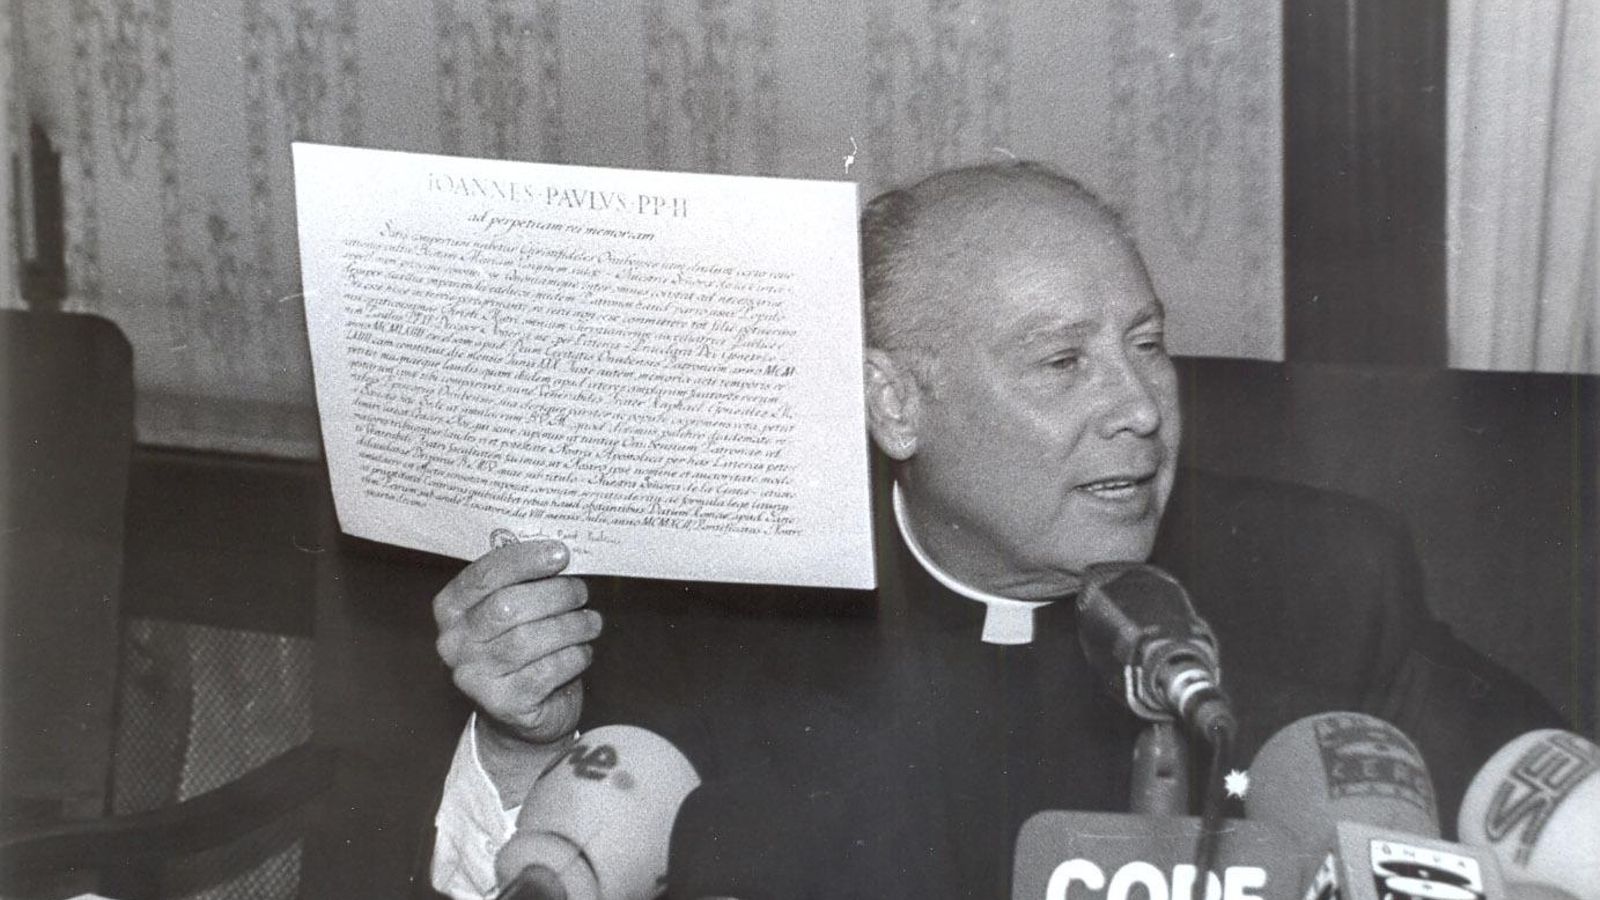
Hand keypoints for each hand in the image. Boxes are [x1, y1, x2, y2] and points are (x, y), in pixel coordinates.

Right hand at [434, 540, 601, 746]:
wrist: (522, 712)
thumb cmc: (522, 647)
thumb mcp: (514, 610)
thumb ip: (524, 582)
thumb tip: (559, 553)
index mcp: (451, 609)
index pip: (484, 575)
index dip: (524, 561)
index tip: (561, 553)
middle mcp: (453, 642)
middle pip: (507, 606)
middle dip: (554, 594)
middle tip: (581, 592)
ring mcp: (473, 676)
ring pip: (529, 639)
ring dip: (571, 626)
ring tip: (591, 622)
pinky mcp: (502, 704)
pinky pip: (546, 670)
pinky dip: (573, 656)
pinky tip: (583, 651)